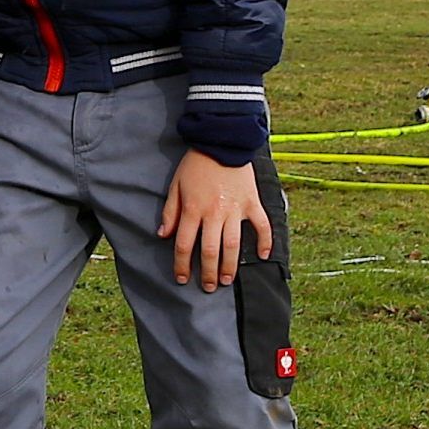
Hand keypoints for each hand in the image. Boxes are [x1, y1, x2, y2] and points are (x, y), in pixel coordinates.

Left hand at [160, 151, 274, 289]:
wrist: (221, 141)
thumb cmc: (196, 164)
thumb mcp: (176, 185)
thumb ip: (170, 212)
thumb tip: (163, 235)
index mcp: (193, 209)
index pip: (184, 244)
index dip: (181, 264)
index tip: (182, 278)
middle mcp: (214, 213)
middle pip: (209, 251)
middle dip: (207, 272)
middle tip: (207, 287)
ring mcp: (235, 209)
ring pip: (233, 245)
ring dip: (229, 266)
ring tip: (226, 280)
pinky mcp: (252, 202)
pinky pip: (262, 225)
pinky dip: (265, 241)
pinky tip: (263, 255)